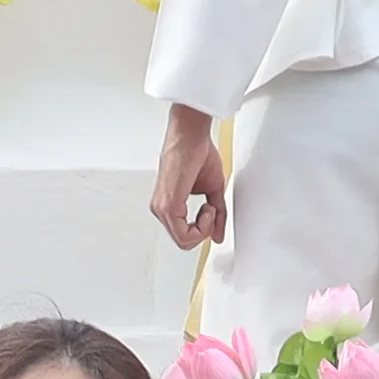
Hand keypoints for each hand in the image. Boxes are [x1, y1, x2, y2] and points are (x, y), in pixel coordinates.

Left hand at [151, 100, 229, 252]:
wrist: (191, 136)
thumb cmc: (198, 154)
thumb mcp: (213, 190)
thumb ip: (217, 216)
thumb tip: (218, 236)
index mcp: (168, 206)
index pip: (184, 235)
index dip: (204, 229)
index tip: (212, 210)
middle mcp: (160, 209)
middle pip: (184, 242)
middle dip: (205, 230)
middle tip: (212, 210)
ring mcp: (161, 209)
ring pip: (183, 241)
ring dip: (204, 228)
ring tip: (209, 206)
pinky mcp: (167, 206)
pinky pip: (183, 235)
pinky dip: (202, 226)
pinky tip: (207, 207)